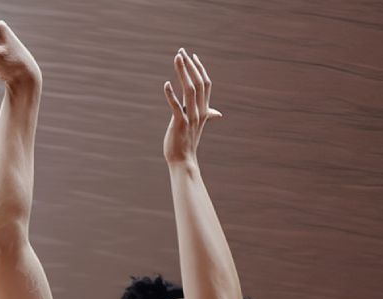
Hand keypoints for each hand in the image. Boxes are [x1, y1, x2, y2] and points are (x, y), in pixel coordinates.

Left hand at [163, 48, 221, 165]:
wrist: (183, 161)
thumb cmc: (187, 143)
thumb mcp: (198, 126)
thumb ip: (206, 115)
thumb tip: (216, 113)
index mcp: (204, 110)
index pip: (205, 84)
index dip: (199, 69)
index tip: (192, 56)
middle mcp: (200, 112)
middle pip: (198, 83)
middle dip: (190, 66)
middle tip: (181, 52)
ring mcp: (191, 118)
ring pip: (189, 90)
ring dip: (182, 72)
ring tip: (176, 58)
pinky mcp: (180, 124)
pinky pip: (176, 107)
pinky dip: (171, 95)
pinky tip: (166, 84)